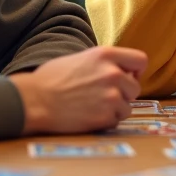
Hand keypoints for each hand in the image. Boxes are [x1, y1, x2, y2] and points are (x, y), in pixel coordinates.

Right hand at [10, 46, 146, 134]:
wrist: (35, 101)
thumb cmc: (51, 79)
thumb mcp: (81, 58)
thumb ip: (104, 63)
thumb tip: (122, 70)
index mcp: (106, 55)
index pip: (141, 60)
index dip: (135, 71)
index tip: (127, 77)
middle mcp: (113, 73)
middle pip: (135, 87)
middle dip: (123, 93)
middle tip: (104, 96)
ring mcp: (111, 96)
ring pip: (128, 106)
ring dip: (115, 109)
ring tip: (93, 106)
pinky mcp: (106, 116)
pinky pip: (117, 120)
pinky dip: (106, 121)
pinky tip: (89, 116)